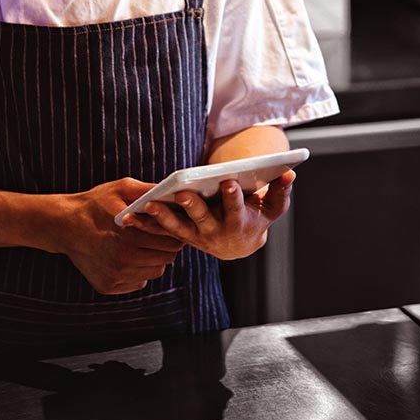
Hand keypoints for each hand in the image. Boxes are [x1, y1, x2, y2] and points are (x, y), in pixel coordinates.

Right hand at [57, 178, 185, 294]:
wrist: (63, 225)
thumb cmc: (94, 203)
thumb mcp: (121, 188)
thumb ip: (148, 191)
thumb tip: (172, 193)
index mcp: (129, 236)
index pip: (171, 241)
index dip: (173, 231)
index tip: (169, 225)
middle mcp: (123, 260)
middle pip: (166, 258)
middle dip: (167, 245)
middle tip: (159, 235)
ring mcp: (115, 276)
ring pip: (155, 272)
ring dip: (154, 259)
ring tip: (144, 245)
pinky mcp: (108, 286)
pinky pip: (139, 282)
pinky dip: (139, 271)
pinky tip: (130, 257)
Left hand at [123, 171, 294, 261]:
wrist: (239, 245)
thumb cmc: (256, 218)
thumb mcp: (271, 208)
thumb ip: (281, 191)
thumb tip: (290, 173)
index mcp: (239, 222)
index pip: (237, 208)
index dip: (234, 196)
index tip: (230, 182)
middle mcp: (216, 232)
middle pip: (203, 219)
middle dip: (194, 206)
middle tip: (183, 192)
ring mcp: (197, 237)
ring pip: (178, 228)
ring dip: (163, 218)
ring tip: (149, 205)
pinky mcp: (182, 237)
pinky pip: (161, 232)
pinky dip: (146, 226)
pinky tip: (129, 217)